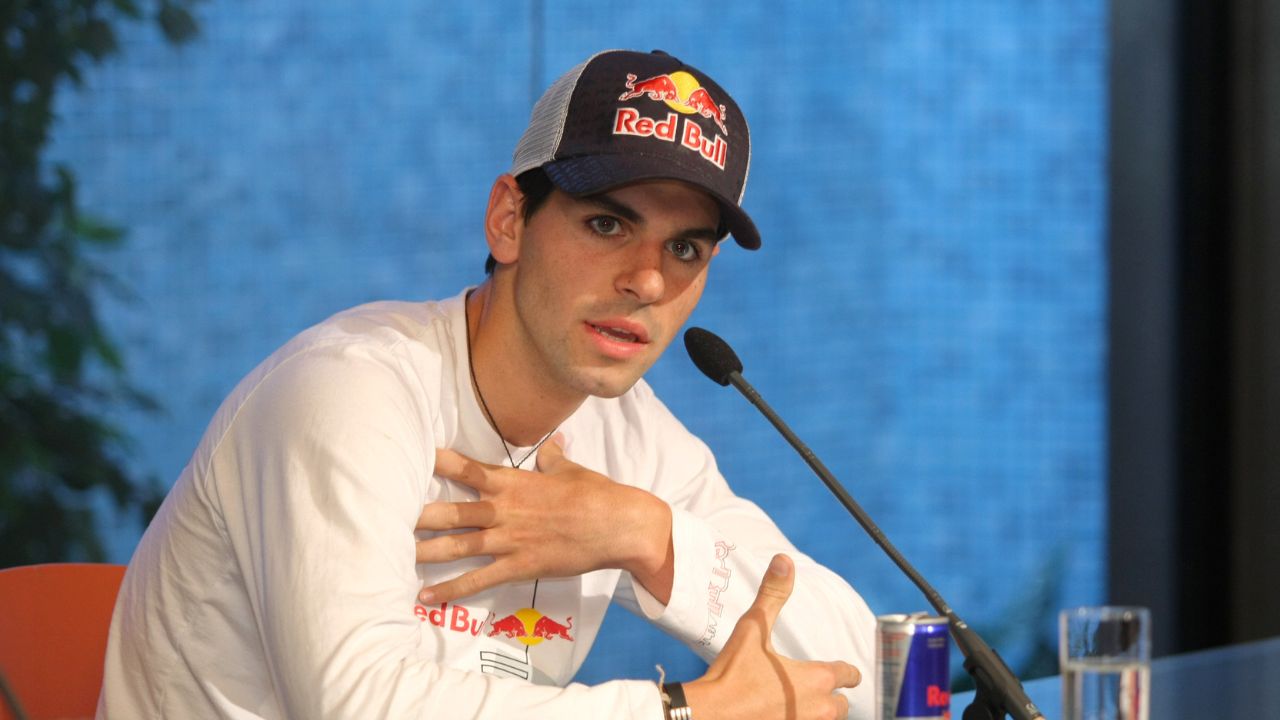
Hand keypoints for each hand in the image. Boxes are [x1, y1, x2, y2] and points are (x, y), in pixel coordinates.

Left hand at [415, 438, 673, 604]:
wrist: (619, 525)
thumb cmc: (597, 493)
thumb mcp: (571, 470)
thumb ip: (553, 458)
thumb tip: (554, 443)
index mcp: (513, 482)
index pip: (466, 468)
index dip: (437, 462)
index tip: (411, 456)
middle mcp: (504, 510)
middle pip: (451, 511)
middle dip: (417, 514)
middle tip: (385, 516)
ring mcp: (509, 540)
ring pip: (457, 546)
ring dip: (425, 551)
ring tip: (391, 555)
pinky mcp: (519, 566)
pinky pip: (478, 580)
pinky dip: (450, 590)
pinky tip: (424, 597)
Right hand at [683, 554, 860, 719]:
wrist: (710, 717)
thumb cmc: (732, 673)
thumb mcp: (752, 629)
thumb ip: (772, 594)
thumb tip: (784, 560)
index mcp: (817, 678)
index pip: (850, 674)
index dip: (844, 670)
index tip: (837, 670)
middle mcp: (819, 708)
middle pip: (842, 705)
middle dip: (829, 696)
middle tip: (807, 688)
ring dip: (815, 713)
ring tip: (794, 704)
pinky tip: (779, 715)